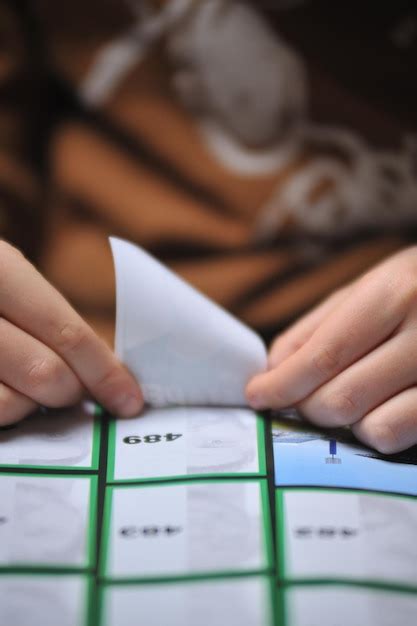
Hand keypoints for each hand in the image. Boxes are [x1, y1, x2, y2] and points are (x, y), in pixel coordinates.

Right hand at [0, 241, 142, 424]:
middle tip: (70, 392)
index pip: (66, 332)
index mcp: (0, 267)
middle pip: (45, 374)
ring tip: (23, 385)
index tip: (128, 400)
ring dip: (29, 406)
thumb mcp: (8, 279)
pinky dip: (3, 414)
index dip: (105, 372)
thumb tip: (106, 371)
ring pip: (10, 404)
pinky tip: (2, 390)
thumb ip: (48, 320)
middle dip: (69, 392)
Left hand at [246, 247, 416, 453]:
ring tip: (341, 397)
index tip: (257, 393)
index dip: (282, 383)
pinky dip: (375, 430)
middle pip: (341, 397)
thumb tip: (272, 371)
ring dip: (341, 422)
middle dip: (305, 407)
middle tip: (298, 398)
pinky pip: (401, 436)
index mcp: (395, 293)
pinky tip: (374, 409)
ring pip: (372, 426)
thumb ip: (314, 328)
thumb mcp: (363, 289)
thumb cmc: (411, 288)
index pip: (324, 355)